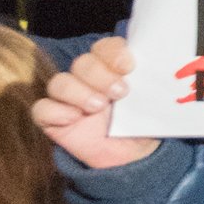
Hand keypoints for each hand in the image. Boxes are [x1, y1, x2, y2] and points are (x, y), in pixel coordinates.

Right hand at [31, 36, 157, 170]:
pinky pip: (42, 109)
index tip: (128, 67)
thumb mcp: (153, 102)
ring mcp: (69, 98)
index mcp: (113, 68)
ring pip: (59, 82)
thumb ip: (151, 84)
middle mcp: (88, 79)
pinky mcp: (54, 119)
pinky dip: (56, 111)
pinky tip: (74, 119)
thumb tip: (162, 71)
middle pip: (82, 63)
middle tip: (119, 93)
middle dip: (100, 75)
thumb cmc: (143, 122)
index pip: (105, 47)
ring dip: (79, 93)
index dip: (113, 52)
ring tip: (98, 107)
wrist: (132, 156)